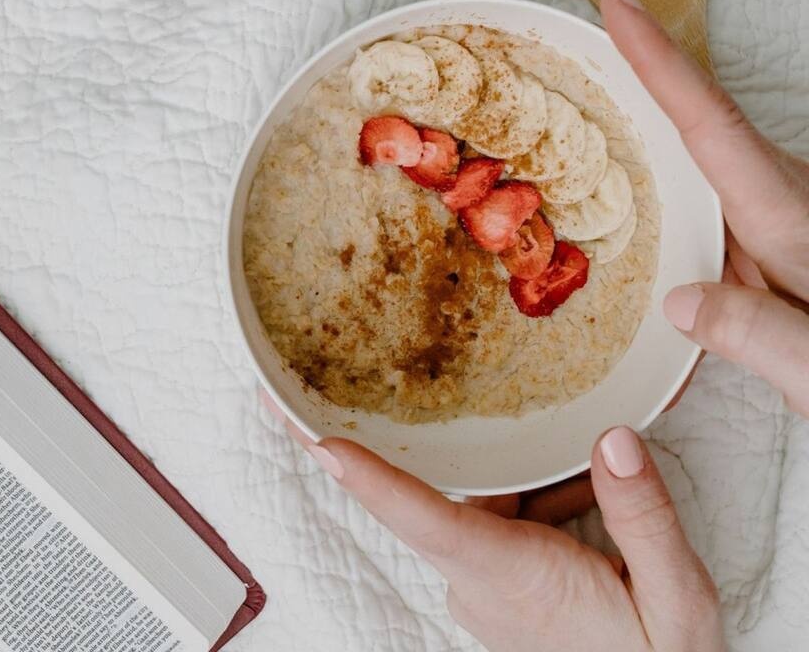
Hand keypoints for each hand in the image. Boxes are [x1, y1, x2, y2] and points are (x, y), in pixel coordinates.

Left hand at [265, 393, 725, 651]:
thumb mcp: (677, 599)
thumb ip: (645, 519)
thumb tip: (612, 440)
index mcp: (513, 576)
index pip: (427, 522)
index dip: (369, 481)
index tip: (315, 441)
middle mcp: (481, 581)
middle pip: (428, 502)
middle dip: (381, 452)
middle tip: (330, 390)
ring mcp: (482, 588)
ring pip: (473, 508)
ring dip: (512, 479)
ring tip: (576, 467)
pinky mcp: (495, 589)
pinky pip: (493, 527)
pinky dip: (529, 504)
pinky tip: (578, 496)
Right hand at [601, 0, 808, 416]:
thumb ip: (756, 334)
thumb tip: (678, 302)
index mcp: (791, 224)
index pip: (712, 128)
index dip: (661, 65)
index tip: (620, 5)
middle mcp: (785, 208)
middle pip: (703, 128)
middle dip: (647, 73)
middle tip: (592, 24)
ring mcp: (781, 222)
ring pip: (704, 164)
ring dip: (650, 129)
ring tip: (590, 97)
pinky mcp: (776, 245)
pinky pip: (710, 198)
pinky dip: (668, 178)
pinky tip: (636, 188)